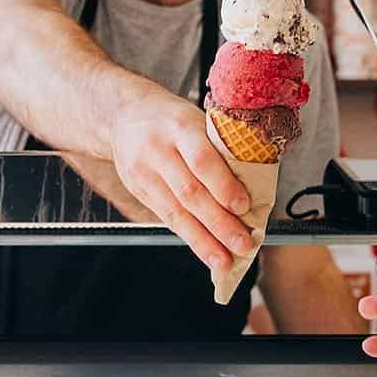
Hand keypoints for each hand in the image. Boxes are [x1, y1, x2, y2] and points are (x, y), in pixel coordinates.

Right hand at [109, 91, 252, 272]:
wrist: (123, 115)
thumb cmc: (172, 118)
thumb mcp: (196, 119)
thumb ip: (218, 149)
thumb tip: (253, 190)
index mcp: (180, 126)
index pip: (203, 160)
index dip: (224, 186)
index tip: (244, 207)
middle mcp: (158, 151)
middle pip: (190, 193)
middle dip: (219, 223)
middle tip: (243, 244)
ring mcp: (144, 173)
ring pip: (176, 213)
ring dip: (203, 241)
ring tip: (224, 261)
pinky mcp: (138, 190)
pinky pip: (166, 218)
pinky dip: (189, 236)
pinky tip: (206, 251)